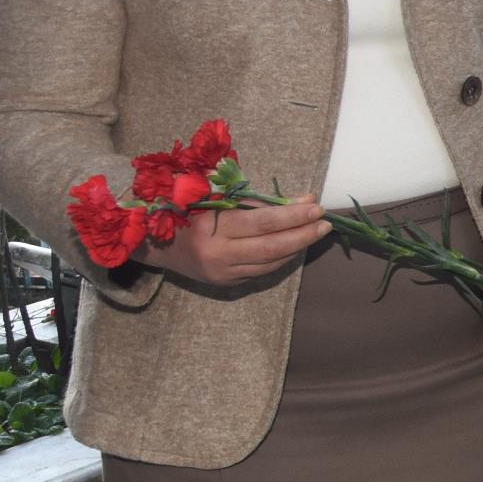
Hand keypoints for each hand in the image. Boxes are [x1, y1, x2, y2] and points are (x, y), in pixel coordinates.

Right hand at [144, 196, 330, 286]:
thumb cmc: (189, 211)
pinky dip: (282, 257)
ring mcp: (222, 273)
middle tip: (325, 223)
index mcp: (211, 227)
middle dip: (302, 234)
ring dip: (297, 246)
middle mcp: (217, 254)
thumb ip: (258, 201)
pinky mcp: (226, 284)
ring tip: (316, 231)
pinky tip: (296, 245)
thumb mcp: (217, 197)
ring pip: (270, 262)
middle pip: (271, 246)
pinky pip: (262, 271)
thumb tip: (303, 201)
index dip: (292, 215)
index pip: (262, 222)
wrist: (157, 245)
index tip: (316, 206)